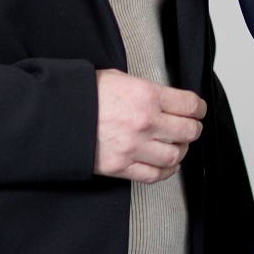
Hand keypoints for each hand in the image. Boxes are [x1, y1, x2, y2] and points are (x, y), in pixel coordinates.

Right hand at [94, 69, 204, 183]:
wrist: (55, 115)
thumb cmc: (83, 94)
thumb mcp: (119, 78)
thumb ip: (146, 90)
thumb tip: (164, 98)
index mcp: (146, 95)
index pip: (189, 105)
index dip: (199, 108)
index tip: (198, 110)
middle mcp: (145, 122)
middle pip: (188, 131)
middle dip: (193, 130)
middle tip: (191, 128)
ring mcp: (133, 147)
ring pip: (175, 156)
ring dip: (181, 151)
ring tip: (177, 146)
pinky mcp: (121, 166)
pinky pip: (154, 175)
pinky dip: (165, 171)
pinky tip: (166, 165)